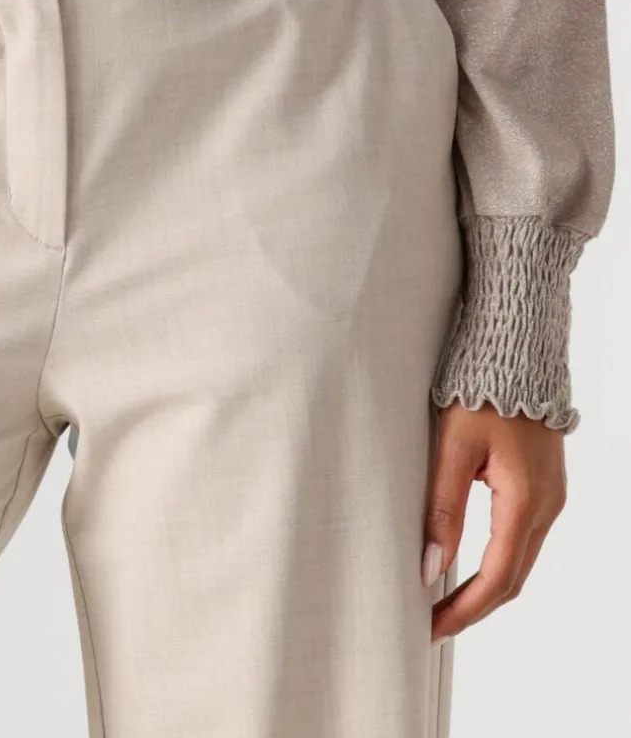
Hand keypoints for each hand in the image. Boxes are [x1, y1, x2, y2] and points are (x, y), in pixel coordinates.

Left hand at [422, 400, 567, 644]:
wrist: (517, 353)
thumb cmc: (481, 392)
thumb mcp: (452, 448)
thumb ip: (443, 509)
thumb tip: (430, 567)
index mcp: (525, 501)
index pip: (496, 578)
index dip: (464, 610)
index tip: (430, 628)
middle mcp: (546, 506)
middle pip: (513, 578)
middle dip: (473, 606)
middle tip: (431, 623)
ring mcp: (550, 497)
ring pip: (520, 560)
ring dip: (486, 587)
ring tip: (444, 600)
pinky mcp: (544, 487)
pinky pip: (523, 538)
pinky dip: (497, 562)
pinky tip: (469, 565)